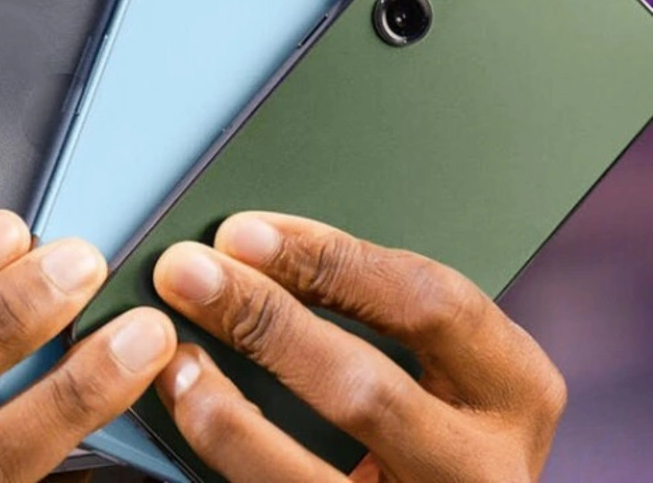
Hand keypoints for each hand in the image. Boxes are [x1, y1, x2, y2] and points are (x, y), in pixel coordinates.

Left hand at [151, 211, 565, 481]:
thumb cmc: (433, 427)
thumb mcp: (441, 369)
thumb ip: (378, 317)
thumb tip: (254, 250)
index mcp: (515, 392)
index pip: (428, 303)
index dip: (328, 260)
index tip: (244, 233)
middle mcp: (486, 471)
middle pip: (366, 386)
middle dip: (262, 319)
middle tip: (187, 274)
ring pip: (310, 475)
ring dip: (224, 409)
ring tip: (176, 356)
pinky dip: (226, 455)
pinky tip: (192, 415)